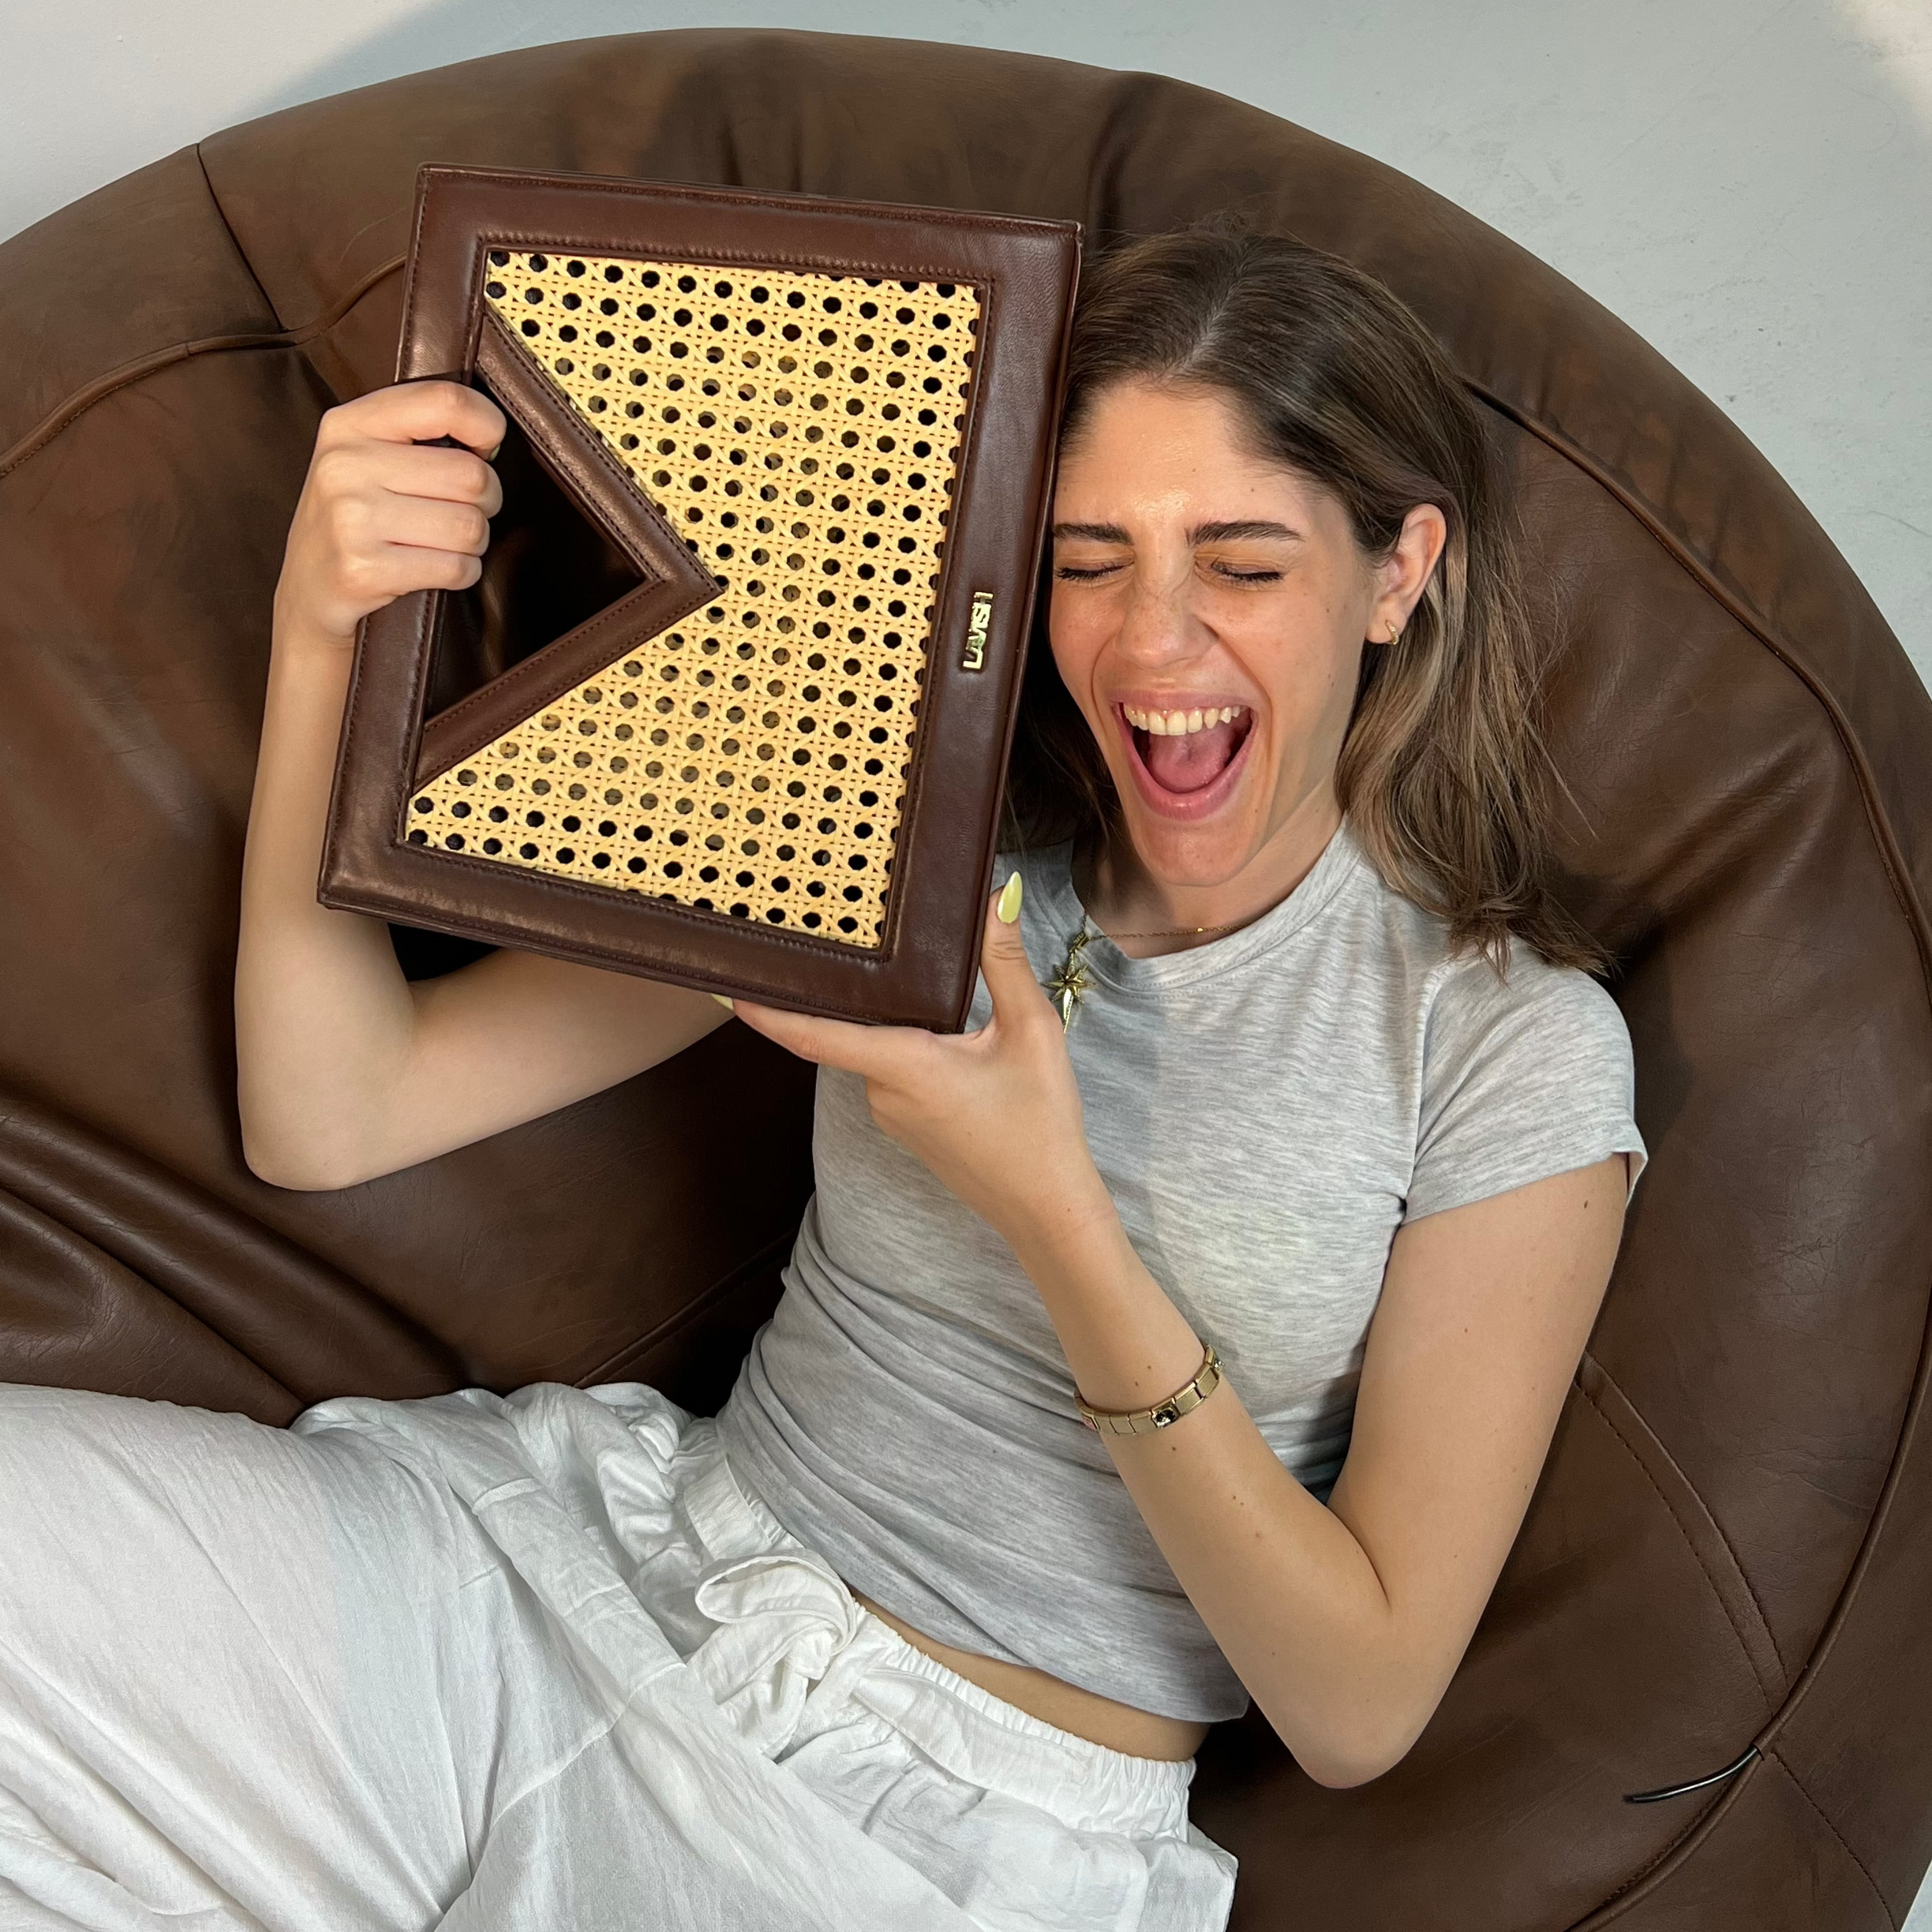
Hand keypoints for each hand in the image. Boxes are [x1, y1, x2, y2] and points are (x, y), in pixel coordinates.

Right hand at [275, 380, 506, 646]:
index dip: (486, 425)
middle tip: (459, 510)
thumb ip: (420, 430)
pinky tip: (432, 569)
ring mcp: (351, 518)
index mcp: (350, 424)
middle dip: (484, 502)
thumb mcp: (367, 456)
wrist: (307, 590)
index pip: (444, 401)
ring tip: (440, 542)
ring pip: (470, 526)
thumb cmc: (353, 519)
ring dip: (472, 543)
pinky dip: (460, 573)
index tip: (485, 448)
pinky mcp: (364, 569)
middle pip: (472, 476)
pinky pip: (456, 568)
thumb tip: (491, 438)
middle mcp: (345, 464)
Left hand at [728, 878, 1115, 1255]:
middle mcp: (883, 1093)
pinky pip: (890, 1071)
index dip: (768, 1011)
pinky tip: (935, 1025)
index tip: (726, 986)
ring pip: (874, 1048)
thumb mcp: (1032, 1032)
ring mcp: (891, 1114)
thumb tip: (998, 898)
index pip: (815, 1035)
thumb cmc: (1040, 1126)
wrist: (1046, 1208)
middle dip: (837, 990)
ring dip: (884, 1017)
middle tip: (824, 937)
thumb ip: (1005, 962)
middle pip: (846, 1029)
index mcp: (904, 1066)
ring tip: (898, 968)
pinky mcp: (905, 1125)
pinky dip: (901, 1043)